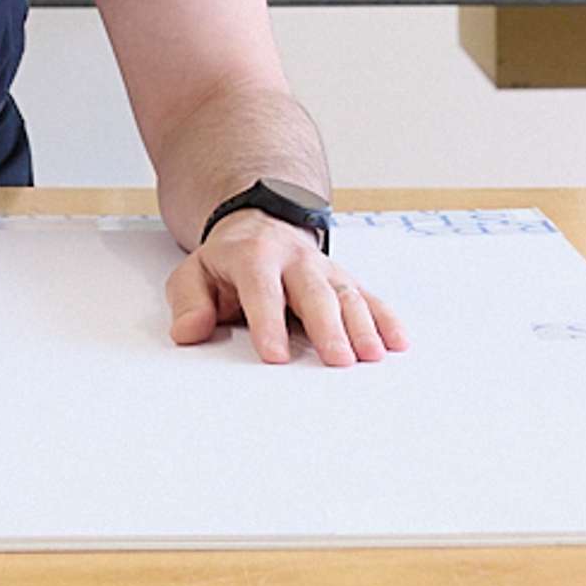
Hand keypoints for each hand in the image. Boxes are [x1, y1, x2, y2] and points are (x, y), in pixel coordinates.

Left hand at [168, 212, 407, 366]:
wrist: (260, 225)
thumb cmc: (228, 261)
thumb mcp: (194, 273)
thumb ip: (189, 302)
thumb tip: (188, 331)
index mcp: (253, 256)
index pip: (261, 289)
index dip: (268, 322)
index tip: (275, 355)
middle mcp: (295, 260)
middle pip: (314, 292)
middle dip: (327, 326)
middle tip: (338, 360)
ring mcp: (324, 269)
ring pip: (346, 294)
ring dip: (362, 325)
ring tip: (372, 356)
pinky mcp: (345, 280)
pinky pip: (368, 297)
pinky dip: (385, 318)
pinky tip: (398, 341)